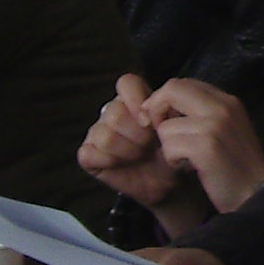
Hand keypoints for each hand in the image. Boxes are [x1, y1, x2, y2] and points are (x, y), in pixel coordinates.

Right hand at [78, 73, 166, 193]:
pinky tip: (121, 164)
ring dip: (128, 151)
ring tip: (139, 155)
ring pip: (106, 136)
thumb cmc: (170, 151)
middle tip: (149, 144)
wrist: (166, 181)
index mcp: (133, 98)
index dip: (137, 102)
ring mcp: (97, 132)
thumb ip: (166, 109)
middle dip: (138, 135)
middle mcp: (112, 111)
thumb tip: (149, 106)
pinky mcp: (87, 154)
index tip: (152, 123)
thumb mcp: (175, 127)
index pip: (126, 83)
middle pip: (115, 114)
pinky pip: (89, 153)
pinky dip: (109, 162)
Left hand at [146, 77, 263, 212]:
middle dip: (156, 111)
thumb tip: (166, 106)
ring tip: (185, 158)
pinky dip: (172, 160)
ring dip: (168, 145)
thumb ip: (203, 113)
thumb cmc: (238, 166)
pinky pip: (169, 146)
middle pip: (172, 89)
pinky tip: (187, 167)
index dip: (165, 100)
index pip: (183, 83)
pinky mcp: (206, 147)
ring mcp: (215, 125)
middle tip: (165, 135)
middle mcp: (222, 106)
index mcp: (227, 101)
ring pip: (165, 125)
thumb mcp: (226, 129)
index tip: (165, 121)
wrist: (257, 193)